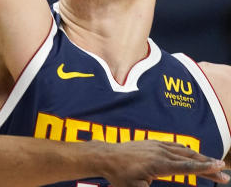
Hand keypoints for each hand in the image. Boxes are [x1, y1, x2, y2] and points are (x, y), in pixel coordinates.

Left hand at [102, 140, 228, 186]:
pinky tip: (194, 155)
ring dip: (201, 158)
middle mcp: (160, 152)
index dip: (205, 168)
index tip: (220, 168)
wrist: (106, 156)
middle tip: (225, 174)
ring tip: (215, 165)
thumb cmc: (120, 176)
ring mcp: (157, 145)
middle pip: (190, 159)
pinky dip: (187, 151)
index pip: (187, 167)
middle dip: (209, 166)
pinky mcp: (153, 142)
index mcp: (158, 164)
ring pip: (184, 151)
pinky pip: (175, 146)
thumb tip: (165, 184)